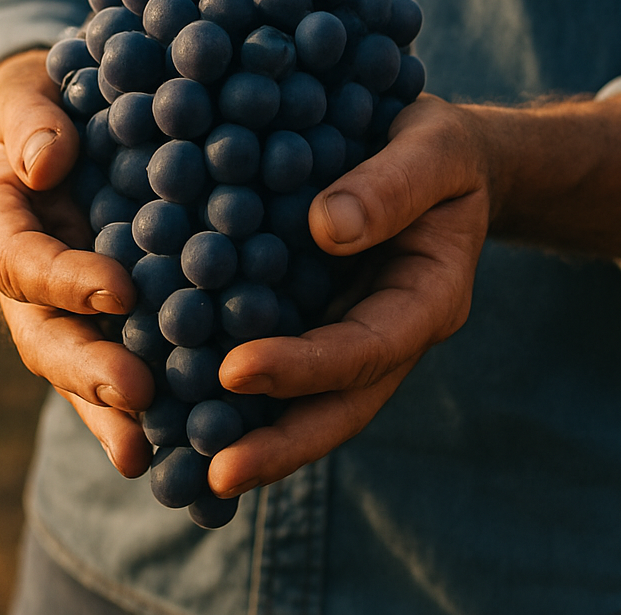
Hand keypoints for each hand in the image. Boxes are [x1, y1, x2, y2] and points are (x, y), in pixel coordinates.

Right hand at [0, 50, 154, 476]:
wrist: (62, 130)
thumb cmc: (50, 106)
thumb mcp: (35, 97)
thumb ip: (35, 121)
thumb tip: (46, 162)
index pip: (21, 257)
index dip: (64, 278)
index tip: (120, 289)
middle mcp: (23, 277)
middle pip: (43, 335)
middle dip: (88, 367)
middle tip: (139, 395)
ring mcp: (58, 307)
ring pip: (75, 368)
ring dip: (109, 410)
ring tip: (149, 453)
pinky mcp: (99, 321)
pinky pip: (114, 365)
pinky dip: (137, 408)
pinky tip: (178, 441)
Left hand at [210, 96, 489, 497]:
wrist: (440, 158)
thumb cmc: (441, 150)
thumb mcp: (434, 148)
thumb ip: (393, 186)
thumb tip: (328, 229)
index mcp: (427, 301)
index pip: (369, 348)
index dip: (307, 366)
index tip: (238, 369)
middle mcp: (387, 332)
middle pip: (339, 404)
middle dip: (281, 443)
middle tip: (216, 473)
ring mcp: (349, 330)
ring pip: (307, 400)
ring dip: (253, 432)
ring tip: (186, 460)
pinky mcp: (314, 314)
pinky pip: (278, 357)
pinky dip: (233, 387)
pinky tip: (179, 399)